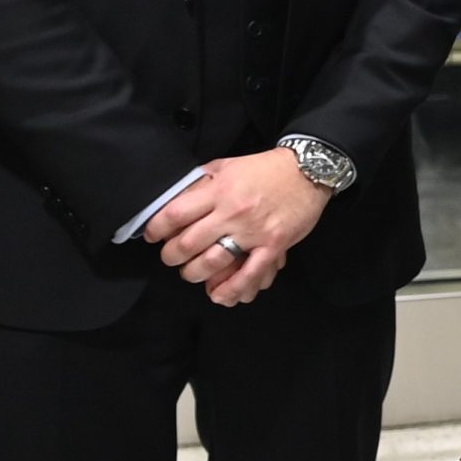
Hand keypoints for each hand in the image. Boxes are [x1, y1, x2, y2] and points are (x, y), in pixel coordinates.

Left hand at [146, 148, 331, 305]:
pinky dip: (233, 288)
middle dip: (172, 255)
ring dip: (195, 273)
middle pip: (188, 243)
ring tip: (192, 272)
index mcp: (218, 191)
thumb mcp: (228, 165)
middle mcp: (232, 212)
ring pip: (213, 262)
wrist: (308, 171)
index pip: (175, 214)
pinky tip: (220, 295)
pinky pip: (250, 273)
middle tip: (171, 257)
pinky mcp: (273, 245)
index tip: (152, 235)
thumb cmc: (266, 169)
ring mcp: (253, 231)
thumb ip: (202, 181)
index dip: (156, 228)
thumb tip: (177, 196)